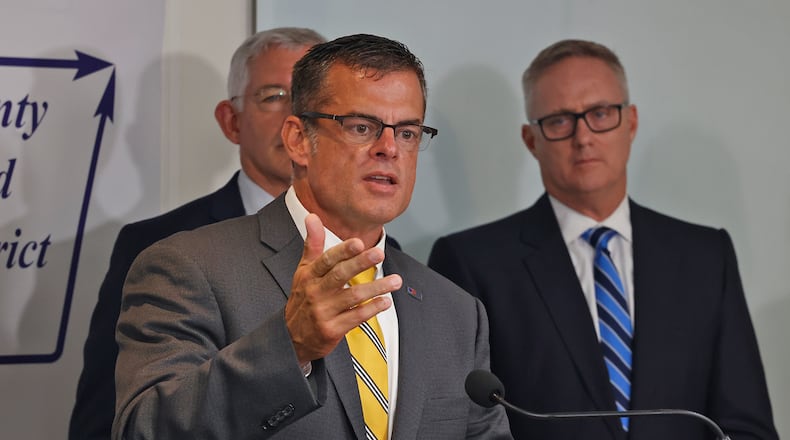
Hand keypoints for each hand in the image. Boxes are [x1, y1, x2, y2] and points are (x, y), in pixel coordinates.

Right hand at [285, 213, 400, 363]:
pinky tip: (385, 302)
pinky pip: (355, 317)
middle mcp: (315, 292)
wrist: (290, 337)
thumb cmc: (302, 299)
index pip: (326, 260)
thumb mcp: (303, 271)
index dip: (343, 251)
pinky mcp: (331, 330)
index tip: (358, 242)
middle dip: (360, 264)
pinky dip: (372, 309)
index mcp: (309, 275)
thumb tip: (312, 216)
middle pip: (340, 275)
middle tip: (379, 254)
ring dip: (376, 288)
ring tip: (395, 281)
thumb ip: (312, 244)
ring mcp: (323, 312)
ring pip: (353, 296)